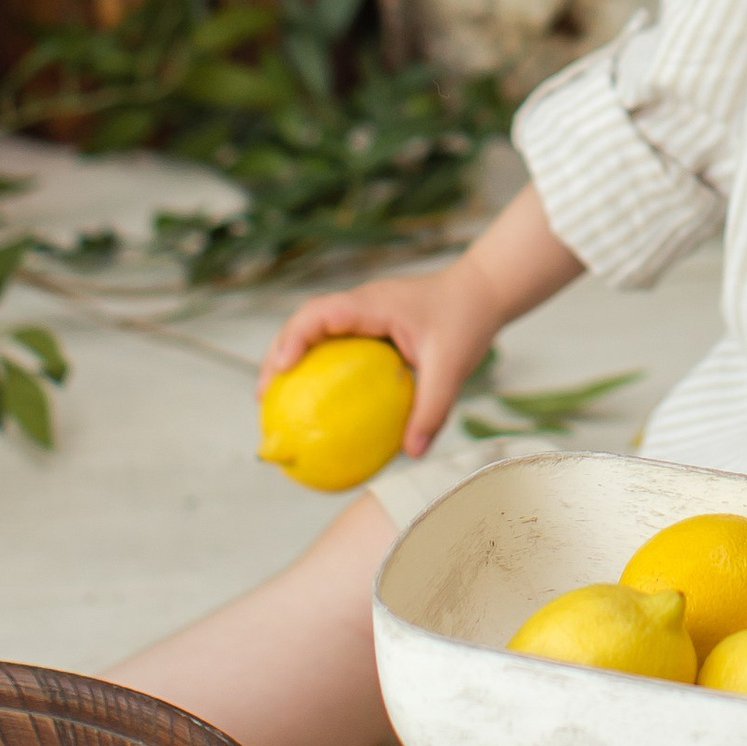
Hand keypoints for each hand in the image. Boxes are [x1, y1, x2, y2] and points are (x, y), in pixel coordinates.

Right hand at [258, 260, 489, 454]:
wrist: (483, 292)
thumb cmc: (467, 320)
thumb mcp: (453, 366)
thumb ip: (432, 408)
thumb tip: (412, 453)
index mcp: (372, 304)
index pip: (321, 313)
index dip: (294, 337)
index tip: (280, 369)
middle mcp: (360, 304)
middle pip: (303, 322)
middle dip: (276, 355)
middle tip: (263, 399)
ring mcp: (363, 314)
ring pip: (314, 332)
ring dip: (291, 360)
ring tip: (275, 404)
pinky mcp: (369, 326)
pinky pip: (335, 345)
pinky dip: (318, 369)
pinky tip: (318, 407)